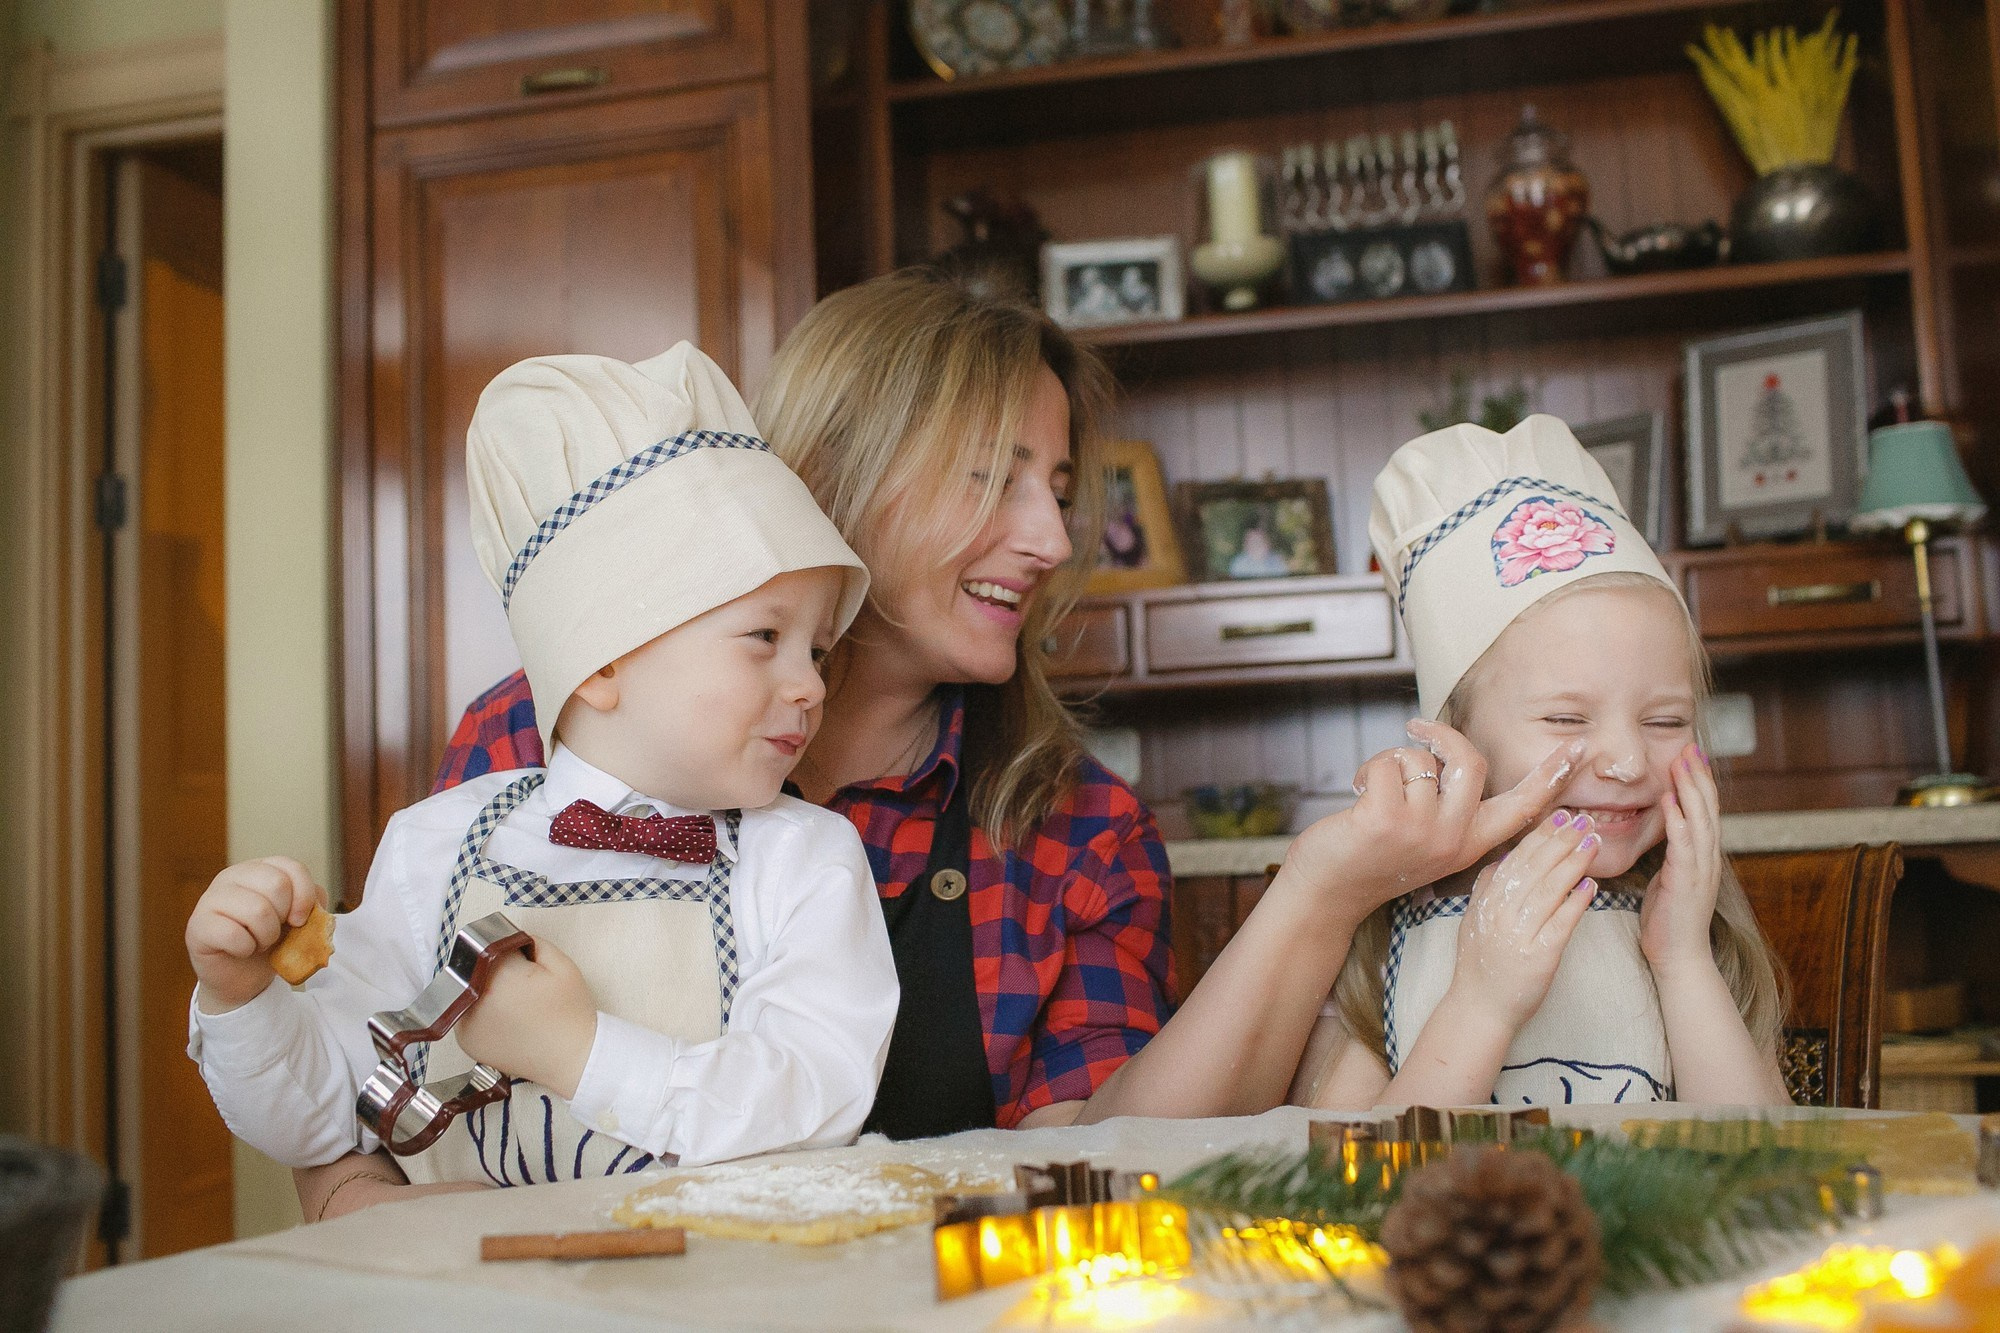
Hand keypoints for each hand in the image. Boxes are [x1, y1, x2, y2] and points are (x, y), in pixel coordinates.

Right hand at [187, 856, 325, 1012]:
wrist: (242, 977)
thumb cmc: (271, 942)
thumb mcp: (298, 920)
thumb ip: (312, 905)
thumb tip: (317, 905)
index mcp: (259, 868)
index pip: (292, 868)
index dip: (305, 897)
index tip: (300, 920)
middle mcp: (232, 876)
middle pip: (277, 885)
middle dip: (283, 918)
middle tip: (273, 932)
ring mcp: (210, 899)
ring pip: (257, 910)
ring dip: (266, 936)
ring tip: (258, 942)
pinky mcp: (197, 926)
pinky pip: (234, 935)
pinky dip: (246, 949)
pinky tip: (241, 950)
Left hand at [454, 937, 598, 1097]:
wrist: (572, 1059)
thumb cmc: (570, 1012)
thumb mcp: (562, 964)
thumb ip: (533, 941)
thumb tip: (510, 939)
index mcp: (500, 977)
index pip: (492, 947)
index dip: (511, 952)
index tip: (526, 964)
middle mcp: (475, 1000)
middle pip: (477, 969)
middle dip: (496, 971)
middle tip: (524, 986)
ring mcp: (466, 1024)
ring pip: (469, 990)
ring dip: (485, 990)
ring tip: (515, 1005)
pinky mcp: (465, 1042)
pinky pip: (467, 1013)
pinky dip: (481, 1012)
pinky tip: (505, 1020)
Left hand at [1282, 721, 1585, 924]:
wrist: (1328, 893)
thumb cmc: (1373, 858)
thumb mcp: (1426, 841)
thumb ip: (1449, 809)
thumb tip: (1454, 758)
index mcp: (1471, 843)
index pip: (1522, 806)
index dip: (1551, 775)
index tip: (1579, 747)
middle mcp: (1454, 839)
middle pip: (1470, 761)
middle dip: (1440, 735)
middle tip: (1415, 731)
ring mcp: (1422, 831)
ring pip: (1422, 761)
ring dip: (1391, 761)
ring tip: (1372, 789)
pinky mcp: (1385, 820)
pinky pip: (1387, 764)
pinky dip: (1367, 769)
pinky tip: (1357, 795)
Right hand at [1447, 807, 1600, 1029]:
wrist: (1479, 1007)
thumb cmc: (1480, 964)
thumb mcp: (1474, 919)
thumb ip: (1486, 886)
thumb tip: (1505, 856)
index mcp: (1487, 900)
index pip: (1517, 858)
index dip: (1541, 834)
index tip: (1562, 815)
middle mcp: (1500, 912)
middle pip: (1535, 867)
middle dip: (1562, 840)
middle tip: (1585, 820)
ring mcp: (1518, 933)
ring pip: (1549, 889)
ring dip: (1574, 863)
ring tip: (1593, 843)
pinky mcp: (1538, 955)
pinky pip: (1561, 923)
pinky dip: (1576, 902)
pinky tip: (1591, 886)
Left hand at [1641, 743, 1722, 978]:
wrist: (1678, 957)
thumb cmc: (1668, 920)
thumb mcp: (1670, 877)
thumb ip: (1672, 853)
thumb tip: (1664, 829)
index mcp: (1703, 856)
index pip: (1704, 811)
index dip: (1699, 782)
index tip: (1691, 755)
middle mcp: (1707, 858)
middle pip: (1707, 808)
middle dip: (1698, 775)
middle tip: (1690, 746)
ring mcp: (1700, 869)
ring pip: (1699, 820)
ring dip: (1690, 788)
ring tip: (1682, 761)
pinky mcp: (1686, 881)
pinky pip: (1683, 844)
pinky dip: (1677, 819)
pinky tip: (1669, 799)